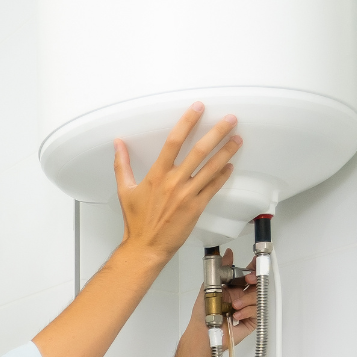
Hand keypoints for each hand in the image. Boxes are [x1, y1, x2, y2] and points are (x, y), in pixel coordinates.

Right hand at [114, 103, 241, 263]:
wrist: (145, 247)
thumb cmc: (136, 222)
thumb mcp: (125, 190)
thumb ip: (122, 164)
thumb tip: (118, 143)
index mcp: (156, 175)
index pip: (173, 142)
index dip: (187, 122)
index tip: (198, 108)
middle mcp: (174, 182)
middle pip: (199, 151)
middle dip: (217, 133)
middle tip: (230, 119)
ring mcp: (187, 195)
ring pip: (211, 168)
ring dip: (226, 152)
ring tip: (238, 139)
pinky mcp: (196, 208)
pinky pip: (213, 188)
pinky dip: (223, 175)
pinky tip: (230, 166)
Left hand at [185, 249, 257, 353]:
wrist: (204, 331)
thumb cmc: (204, 312)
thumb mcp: (210, 286)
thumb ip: (221, 269)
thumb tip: (228, 253)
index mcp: (233, 289)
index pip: (247, 276)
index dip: (253, 268)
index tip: (255, 261)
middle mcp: (241, 298)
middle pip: (256, 285)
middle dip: (254, 280)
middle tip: (249, 280)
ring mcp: (247, 309)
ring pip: (257, 297)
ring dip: (247, 299)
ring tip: (234, 306)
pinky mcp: (251, 321)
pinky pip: (257, 312)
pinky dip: (246, 312)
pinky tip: (236, 316)